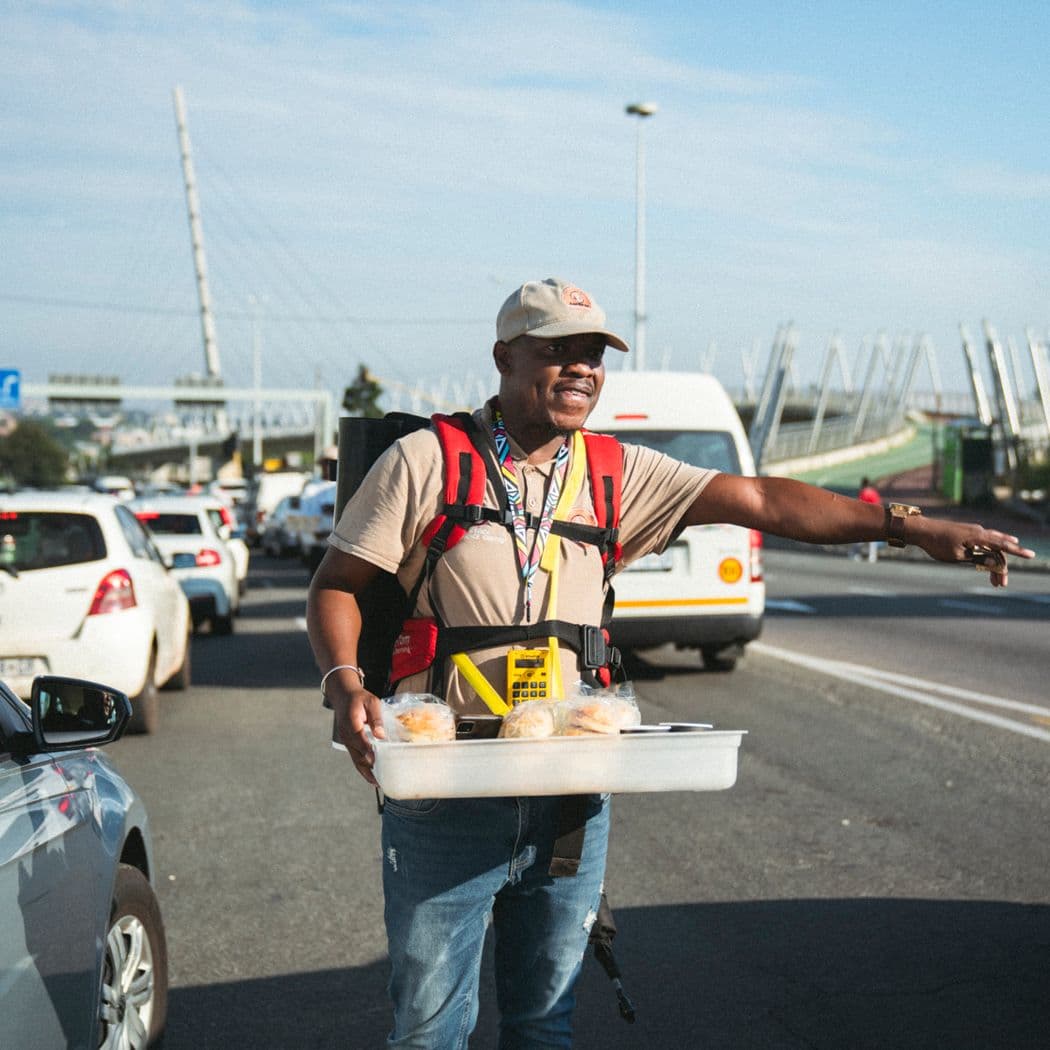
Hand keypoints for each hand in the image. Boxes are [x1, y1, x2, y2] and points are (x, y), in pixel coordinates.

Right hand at [329, 681, 385, 784]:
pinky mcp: (348, 742)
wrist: (343, 696)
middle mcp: (346, 735)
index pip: (359, 740)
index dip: (367, 751)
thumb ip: (376, 718)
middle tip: (380, 780)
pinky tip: (370, 774)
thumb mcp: (371, 702)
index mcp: (351, 724)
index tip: (374, 761)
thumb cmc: (360, 698)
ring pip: (355, 759)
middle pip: (356, 754)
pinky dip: (362, 766)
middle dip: (367, 768)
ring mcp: (346, 740)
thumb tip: (380, 735)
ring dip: (365, 771)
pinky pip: (355, 756)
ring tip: (376, 783)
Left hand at [914, 520, 1034, 587]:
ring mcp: (973, 532)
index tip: (1031, 555)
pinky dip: (988, 555)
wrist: (922, 530)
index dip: (1017, 551)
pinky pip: (984, 545)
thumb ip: (978, 558)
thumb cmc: (938, 544)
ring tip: (995, 581)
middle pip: (997, 550)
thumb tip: (995, 562)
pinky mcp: (968, 534)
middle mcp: (979, 532)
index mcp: (978, 536)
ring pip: (991, 548)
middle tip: (1001, 585)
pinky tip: (995, 559)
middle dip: (1001, 568)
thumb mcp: (958, 556)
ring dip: (994, 564)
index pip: (1002, 545)